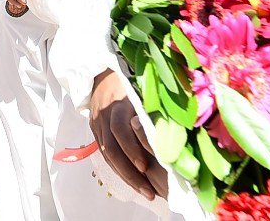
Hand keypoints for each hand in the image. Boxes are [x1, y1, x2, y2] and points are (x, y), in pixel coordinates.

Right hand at [88, 71, 167, 201]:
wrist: (99, 77)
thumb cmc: (127, 85)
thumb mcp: (140, 92)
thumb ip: (151, 111)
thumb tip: (175, 131)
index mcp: (119, 104)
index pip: (121, 130)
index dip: (132, 149)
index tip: (145, 167)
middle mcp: (106, 115)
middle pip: (112, 148)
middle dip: (130, 172)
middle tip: (148, 190)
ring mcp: (97, 124)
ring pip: (107, 154)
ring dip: (125, 175)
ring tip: (144, 191)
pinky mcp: (94, 131)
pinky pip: (104, 154)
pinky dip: (117, 169)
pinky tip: (131, 181)